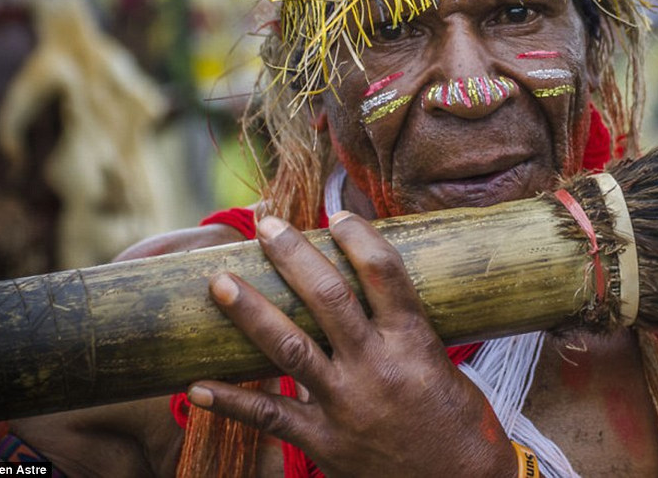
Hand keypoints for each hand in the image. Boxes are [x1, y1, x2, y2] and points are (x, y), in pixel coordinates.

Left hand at [187, 212, 516, 477]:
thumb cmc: (460, 421)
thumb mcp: (440, 361)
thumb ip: (402, 327)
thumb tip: (367, 284)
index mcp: (415, 342)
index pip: (384, 272)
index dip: (358, 236)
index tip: (336, 214)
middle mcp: (378, 367)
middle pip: (328, 297)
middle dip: (292, 256)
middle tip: (266, 226)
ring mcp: (347, 406)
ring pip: (289, 348)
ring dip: (250, 313)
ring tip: (219, 283)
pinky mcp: (325, 443)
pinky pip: (270, 417)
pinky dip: (231, 401)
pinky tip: (197, 386)